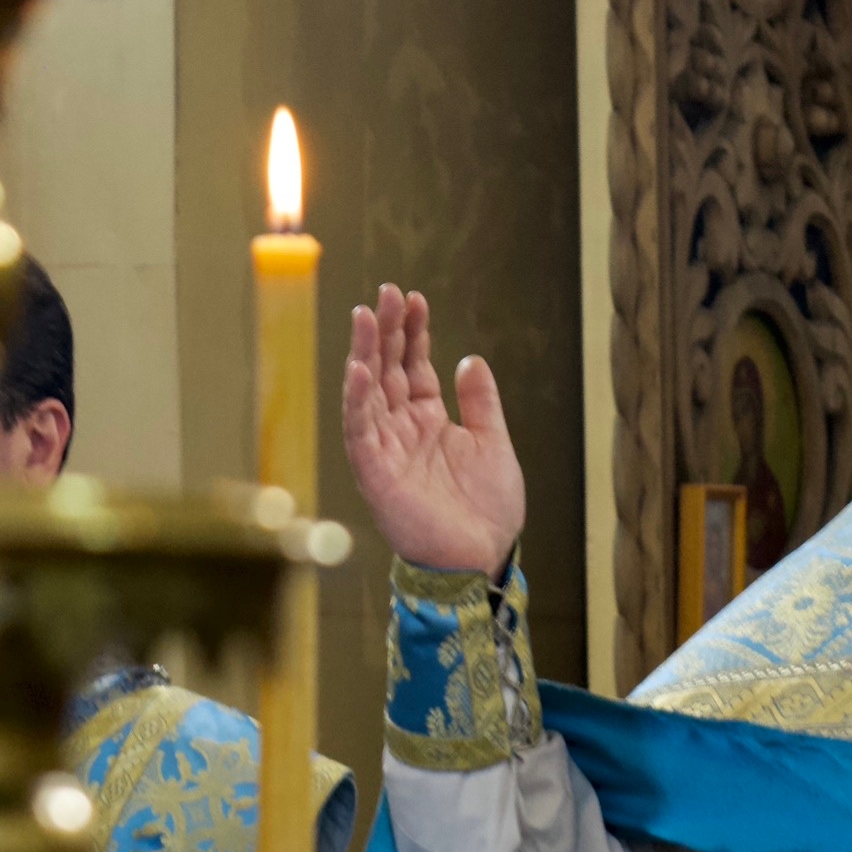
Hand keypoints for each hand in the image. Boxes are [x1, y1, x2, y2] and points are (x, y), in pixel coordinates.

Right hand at [341, 282, 524, 575]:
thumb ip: (480, 402)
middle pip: (386, 371)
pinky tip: (359, 369)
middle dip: (385, 332)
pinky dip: (357, 401)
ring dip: (365, 354)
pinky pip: (360, 433)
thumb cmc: (488, 510)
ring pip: (367, 394)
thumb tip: (470, 359)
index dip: (412, 333)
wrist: (482, 557)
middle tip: (387, 293)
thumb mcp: (494, 443)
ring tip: (366, 316)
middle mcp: (402, 431)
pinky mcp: (376, 475)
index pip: (412, 367)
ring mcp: (386, 451)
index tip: (415, 299)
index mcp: (428, 421)